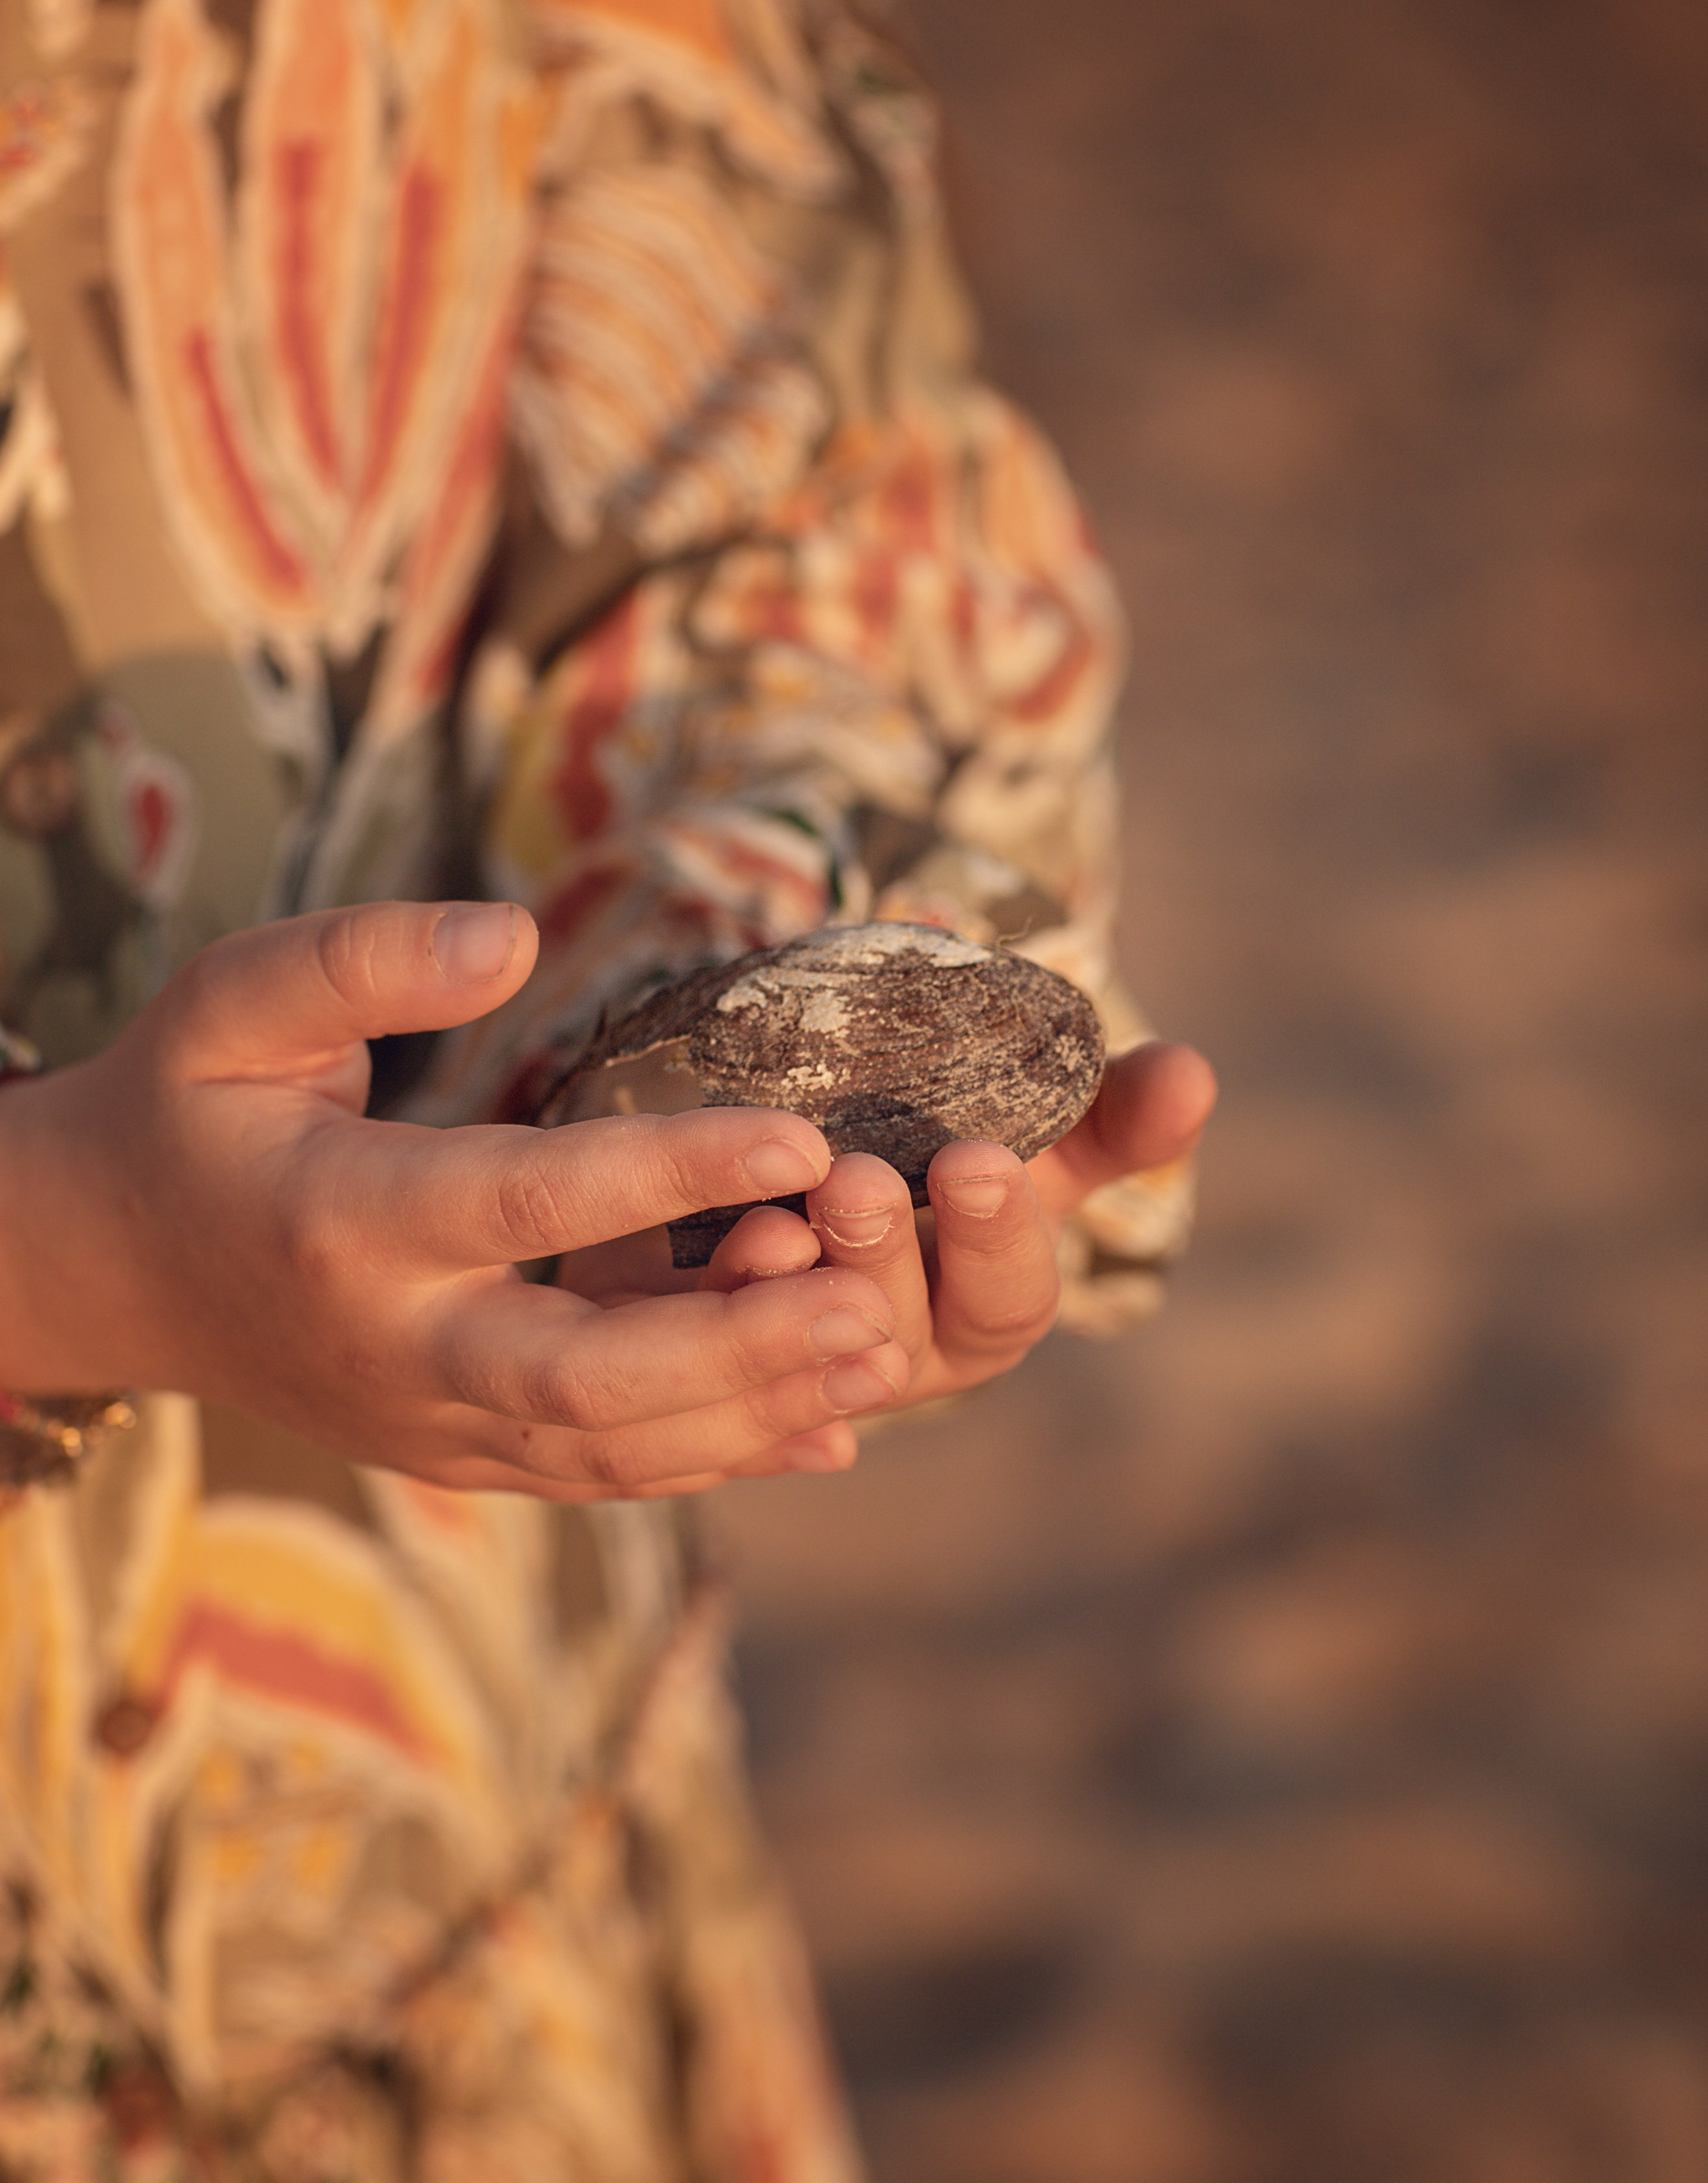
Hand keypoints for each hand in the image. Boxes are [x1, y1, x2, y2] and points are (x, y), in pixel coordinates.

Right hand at [0, 902, 918, 1497]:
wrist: (115, 1265)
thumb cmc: (191, 1105)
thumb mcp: (234, 1002)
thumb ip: (362, 958)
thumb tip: (512, 938)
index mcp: (342, 1218)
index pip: (526, 1202)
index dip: (666, 1174)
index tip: (799, 1135)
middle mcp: (392, 1345)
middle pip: (582, 1381)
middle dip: (740, 1351)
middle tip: (877, 1303)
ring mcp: (426, 1421)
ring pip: (608, 1451)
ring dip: (754, 1414)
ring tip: (885, 1353)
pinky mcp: (458, 1452)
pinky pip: (601, 1475)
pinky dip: (718, 1459)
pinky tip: (829, 1423)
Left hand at [559, 1038, 1217, 1482]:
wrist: (803, 1140)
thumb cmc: (944, 1139)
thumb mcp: (1031, 1124)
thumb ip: (1108, 1108)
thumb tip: (1192, 1072)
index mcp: (982, 1308)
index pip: (1008, 1298)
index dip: (996, 1236)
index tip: (978, 1158)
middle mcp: (891, 1353)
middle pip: (897, 1327)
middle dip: (881, 1250)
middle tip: (857, 1177)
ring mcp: (795, 1360)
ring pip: (795, 1346)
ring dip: (790, 1279)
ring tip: (780, 1201)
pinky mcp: (697, 1341)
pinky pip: (699, 1343)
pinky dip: (710, 1295)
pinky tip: (716, 1239)